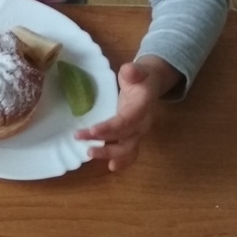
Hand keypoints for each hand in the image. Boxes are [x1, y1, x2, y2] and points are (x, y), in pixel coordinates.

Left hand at [75, 56, 179, 170]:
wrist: (151, 83)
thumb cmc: (140, 77)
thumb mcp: (137, 70)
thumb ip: (133, 71)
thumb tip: (130, 70)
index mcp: (142, 106)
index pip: (127, 120)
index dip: (111, 128)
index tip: (93, 131)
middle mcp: (143, 123)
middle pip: (125, 138)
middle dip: (106, 145)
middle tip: (85, 147)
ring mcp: (139, 131)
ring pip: (127, 148)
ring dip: (110, 154)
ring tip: (90, 154)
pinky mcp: (133, 135)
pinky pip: (130, 151)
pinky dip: (122, 160)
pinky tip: (110, 167)